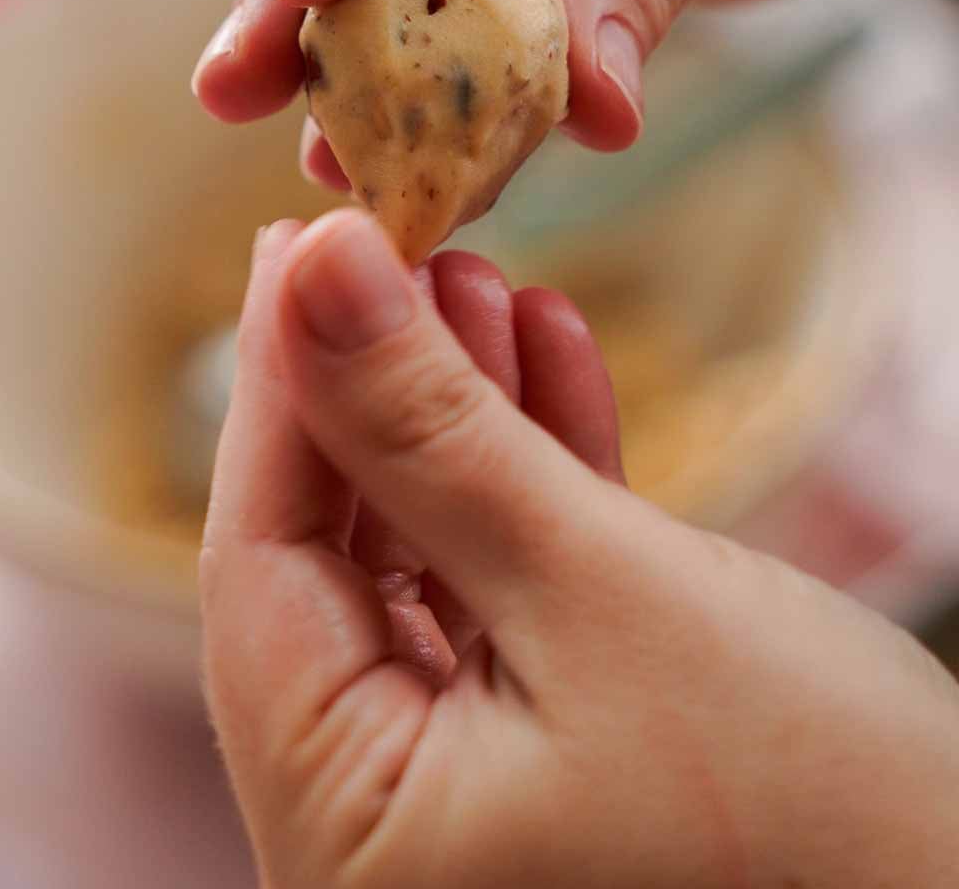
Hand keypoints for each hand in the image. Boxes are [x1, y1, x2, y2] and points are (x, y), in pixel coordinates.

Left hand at [202, 211, 958, 888]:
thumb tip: (310, 269)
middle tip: (390, 243)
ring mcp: (481, 801)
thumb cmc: (809, 811)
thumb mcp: (591, 589)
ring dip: (459, 415)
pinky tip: (550, 350)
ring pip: (430, 562)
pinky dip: (536, 474)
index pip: (261, 566)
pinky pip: (516, 595)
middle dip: (379, 389)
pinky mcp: (570, 755)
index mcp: (350, 835)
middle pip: (342, 557)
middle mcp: (391, 833)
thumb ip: (430, 429)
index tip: (295, 241)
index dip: (279, 385)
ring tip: (478, 274)